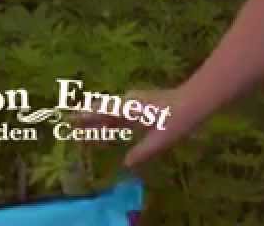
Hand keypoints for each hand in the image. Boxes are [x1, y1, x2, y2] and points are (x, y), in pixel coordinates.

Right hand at [74, 87, 197, 168]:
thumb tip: (126, 164)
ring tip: (82, 129)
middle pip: (102, 109)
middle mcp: (130, 102)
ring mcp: (137, 102)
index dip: (84, 116)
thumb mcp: (159, 140)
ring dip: (98, 119)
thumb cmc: (177, 119)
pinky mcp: (144, 106)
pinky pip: (121, 113)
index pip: (101, 112)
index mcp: (129, 108)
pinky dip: (111, 121)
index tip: (66, 119)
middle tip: (67, 122)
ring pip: (111, 111)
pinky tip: (108, 129)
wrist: (196, 100)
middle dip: (86, 117)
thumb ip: (141, 152)